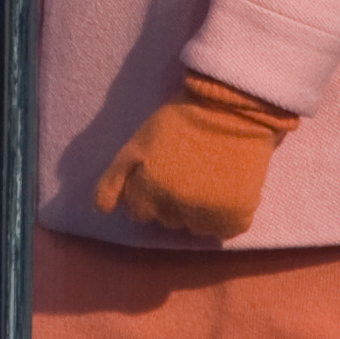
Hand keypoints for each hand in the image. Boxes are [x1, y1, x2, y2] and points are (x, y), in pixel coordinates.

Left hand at [93, 72, 297, 240]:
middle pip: (168, 220)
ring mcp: (207, 212)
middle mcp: (176, 206)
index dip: (147, 194)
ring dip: (199, 212)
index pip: (139, 213)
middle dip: (172, 202)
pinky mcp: (237, 213)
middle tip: (186, 173)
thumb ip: (114, 179)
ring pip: (197, 228)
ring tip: (207, 181)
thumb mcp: (137, 144)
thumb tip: (102, 210)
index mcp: (149, 189)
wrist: (229, 107)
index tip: (161, 176)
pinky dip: (227, 217)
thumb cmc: (179, 122)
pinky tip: (226, 191)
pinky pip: (227, 230)